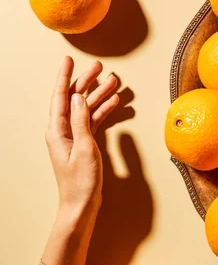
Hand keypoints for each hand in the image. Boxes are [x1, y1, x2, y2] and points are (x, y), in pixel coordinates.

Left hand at [46, 56, 118, 215]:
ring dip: (99, 96)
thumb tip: (78, 96)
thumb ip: (81, 121)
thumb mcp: (83, 148)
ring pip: (86, 109)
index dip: (64, 76)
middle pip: (74, 99)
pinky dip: (102, 111)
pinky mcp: (83, 144)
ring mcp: (73, 137)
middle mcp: (62, 131)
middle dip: (86, 82)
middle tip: (100, 67)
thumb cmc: (81, 181)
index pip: (60, 96)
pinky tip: (114, 103)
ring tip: (114, 82)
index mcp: (57, 130)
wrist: (81, 205)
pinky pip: (92, 122)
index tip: (69, 59)